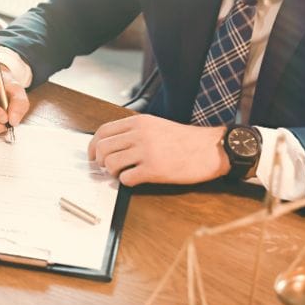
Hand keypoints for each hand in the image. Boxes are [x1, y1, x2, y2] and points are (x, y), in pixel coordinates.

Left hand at [88, 114, 229, 185]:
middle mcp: (140, 134)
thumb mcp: (156, 125)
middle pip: (102, 148)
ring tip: (122, 174)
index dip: (93, 145)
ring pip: (110, 163)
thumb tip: (111, 145)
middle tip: (106, 168)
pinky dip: (126, 182)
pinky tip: (135, 179)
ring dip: (112, 172)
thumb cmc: (185, 140)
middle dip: (99, 161)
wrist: (211, 149)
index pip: (103, 131)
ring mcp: (146, 152)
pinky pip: (126, 179)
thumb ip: (134, 132)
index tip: (93, 155)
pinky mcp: (154, 170)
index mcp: (139, 122)